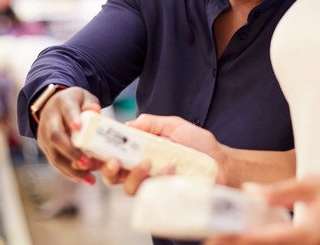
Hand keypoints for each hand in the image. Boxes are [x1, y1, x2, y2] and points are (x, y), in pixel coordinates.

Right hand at [36, 86, 102, 182]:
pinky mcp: (44, 146)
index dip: (72, 119)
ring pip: (54, 154)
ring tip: (88, 178)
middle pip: (56, 136)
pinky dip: (67, 172)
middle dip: (71, 152)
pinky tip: (81, 179)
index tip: (78, 127)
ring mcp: (44, 134)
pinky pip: (54, 161)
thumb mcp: (85, 97)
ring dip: (70, 168)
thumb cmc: (75, 102)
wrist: (53, 103)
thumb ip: (91, 104)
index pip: (67, 111)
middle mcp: (50, 119)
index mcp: (62, 103)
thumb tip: (95, 111)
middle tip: (87, 163)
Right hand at [99, 114, 227, 193]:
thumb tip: (127, 125)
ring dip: (134, 175)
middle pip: (113, 177)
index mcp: (141, 153)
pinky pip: (155, 193)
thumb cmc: (199, 144)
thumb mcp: (174, 125)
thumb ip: (151, 123)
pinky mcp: (167, 197)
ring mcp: (154, 186)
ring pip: (129, 189)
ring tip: (148, 162)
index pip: (113, 156)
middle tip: (115, 160)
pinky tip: (173, 167)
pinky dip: (161, 178)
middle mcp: (143, 171)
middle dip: (108, 170)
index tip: (97, 148)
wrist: (222, 162)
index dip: (100, 154)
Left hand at [206, 168, 319, 244]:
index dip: (234, 240)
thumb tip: (248, 193)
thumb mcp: (313, 183)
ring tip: (231, 237)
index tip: (212, 238)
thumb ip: (279, 192)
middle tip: (213, 240)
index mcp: (309, 234)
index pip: (261, 241)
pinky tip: (259, 236)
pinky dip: (272, 243)